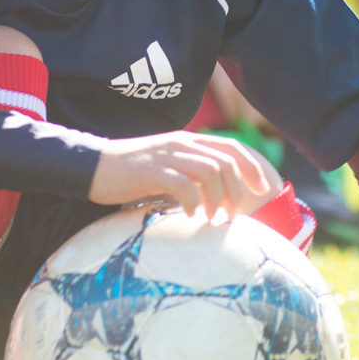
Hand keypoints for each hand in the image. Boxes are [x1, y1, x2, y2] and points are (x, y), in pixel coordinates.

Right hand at [88, 131, 275, 218]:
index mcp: (188, 141)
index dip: (254, 166)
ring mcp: (166, 155)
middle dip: (239, 189)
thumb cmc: (132, 174)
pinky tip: (190, 217)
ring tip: (214, 219)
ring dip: (219, 198)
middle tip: (234, 215)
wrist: (92, 165)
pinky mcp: (151, 171)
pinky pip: (183, 184)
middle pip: (226, 160)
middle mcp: (182, 143)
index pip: (233, 146)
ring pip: (210, 171)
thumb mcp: (168, 167)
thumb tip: (220, 197)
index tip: (266, 188)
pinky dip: (193, 202)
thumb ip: (191, 174)